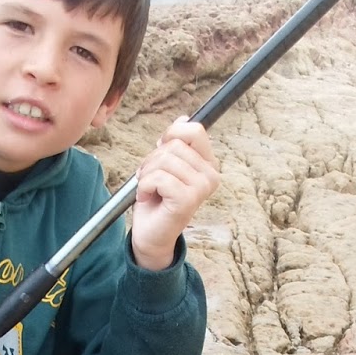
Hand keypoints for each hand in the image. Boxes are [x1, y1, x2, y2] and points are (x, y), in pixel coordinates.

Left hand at [130, 117, 219, 271]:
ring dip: (146, 174)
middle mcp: (210, 176)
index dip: (171, 134)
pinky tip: (146, 198)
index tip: (160, 149)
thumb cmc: (157, 201)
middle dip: (152, 159)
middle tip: (149, 179)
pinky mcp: (187, 200)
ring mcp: (201, 188)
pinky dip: (144, 186)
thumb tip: (183, 119)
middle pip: (174, 145)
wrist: (151, 235)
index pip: (194, 130)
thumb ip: (175, 144)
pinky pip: (159, 177)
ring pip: (164, 160)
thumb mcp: (165, 166)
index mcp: (208, 164)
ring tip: (148, 189)